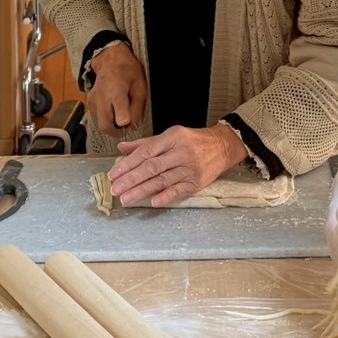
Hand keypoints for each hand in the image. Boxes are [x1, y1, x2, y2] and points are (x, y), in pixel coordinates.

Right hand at [83, 43, 146, 134]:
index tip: (124, 122)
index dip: (121, 115)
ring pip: (101, 125)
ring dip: (112, 127)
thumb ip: (137, 108)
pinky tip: (113, 111)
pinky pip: (98, 120)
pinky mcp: (89, 105)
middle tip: (128, 126)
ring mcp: (93, 101)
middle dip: (118, 131)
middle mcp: (101, 96)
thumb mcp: (140, 87)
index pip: (118, 103)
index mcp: (117, 88)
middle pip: (106, 124)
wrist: (110, 61)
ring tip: (122, 116)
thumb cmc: (127, 73)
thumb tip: (133, 126)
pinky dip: (107, 121)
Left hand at [108, 120, 246, 207]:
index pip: (146, 151)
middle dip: (131, 179)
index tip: (114, 174)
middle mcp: (181, 152)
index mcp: (172, 138)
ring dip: (142, 191)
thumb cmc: (193, 141)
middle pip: (152, 167)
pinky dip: (165, 197)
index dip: (128, 163)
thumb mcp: (170, 136)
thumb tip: (122, 149)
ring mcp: (190, 168)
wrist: (223, 147)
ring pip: (162, 181)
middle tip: (115, 189)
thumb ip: (145, 143)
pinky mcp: (197, 182)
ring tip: (126, 199)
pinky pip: (178, 191)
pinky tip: (152, 202)